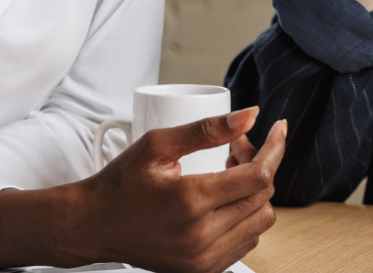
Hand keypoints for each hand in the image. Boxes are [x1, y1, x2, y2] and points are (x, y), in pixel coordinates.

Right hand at [0, 108, 286, 272]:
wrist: (93, 226)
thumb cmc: (121, 183)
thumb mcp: (158, 145)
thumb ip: (207, 129)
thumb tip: (250, 115)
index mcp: (191, 201)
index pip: (258, 176)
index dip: (274, 149)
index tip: (279, 129)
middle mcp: (200, 236)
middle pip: (263, 198)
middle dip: (260, 165)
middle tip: (237, 148)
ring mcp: (202, 259)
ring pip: (260, 222)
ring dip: (255, 193)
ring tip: (230, 173)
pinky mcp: (202, 270)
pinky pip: (246, 242)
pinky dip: (245, 217)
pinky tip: (225, 199)